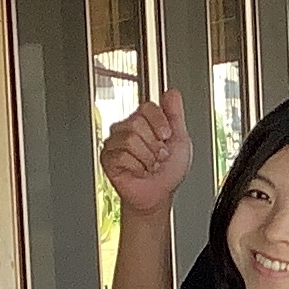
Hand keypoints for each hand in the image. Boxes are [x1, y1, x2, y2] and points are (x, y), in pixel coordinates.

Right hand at [100, 88, 194, 213]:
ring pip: (130, 139)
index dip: (159, 122)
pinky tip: (138, 170)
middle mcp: (128, 128)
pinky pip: (121, 156)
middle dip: (154, 144)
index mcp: (145, 121)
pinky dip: (136, 167)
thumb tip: (172, 93)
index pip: (147, 107)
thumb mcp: (180, 139)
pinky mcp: (107, 157)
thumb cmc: (169, 171)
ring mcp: (116, 142)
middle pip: (137, 122)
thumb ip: (175, 114)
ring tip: (149, 164)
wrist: (158, 195)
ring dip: (147, 157)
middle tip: (158, 155)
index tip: (166, 135)